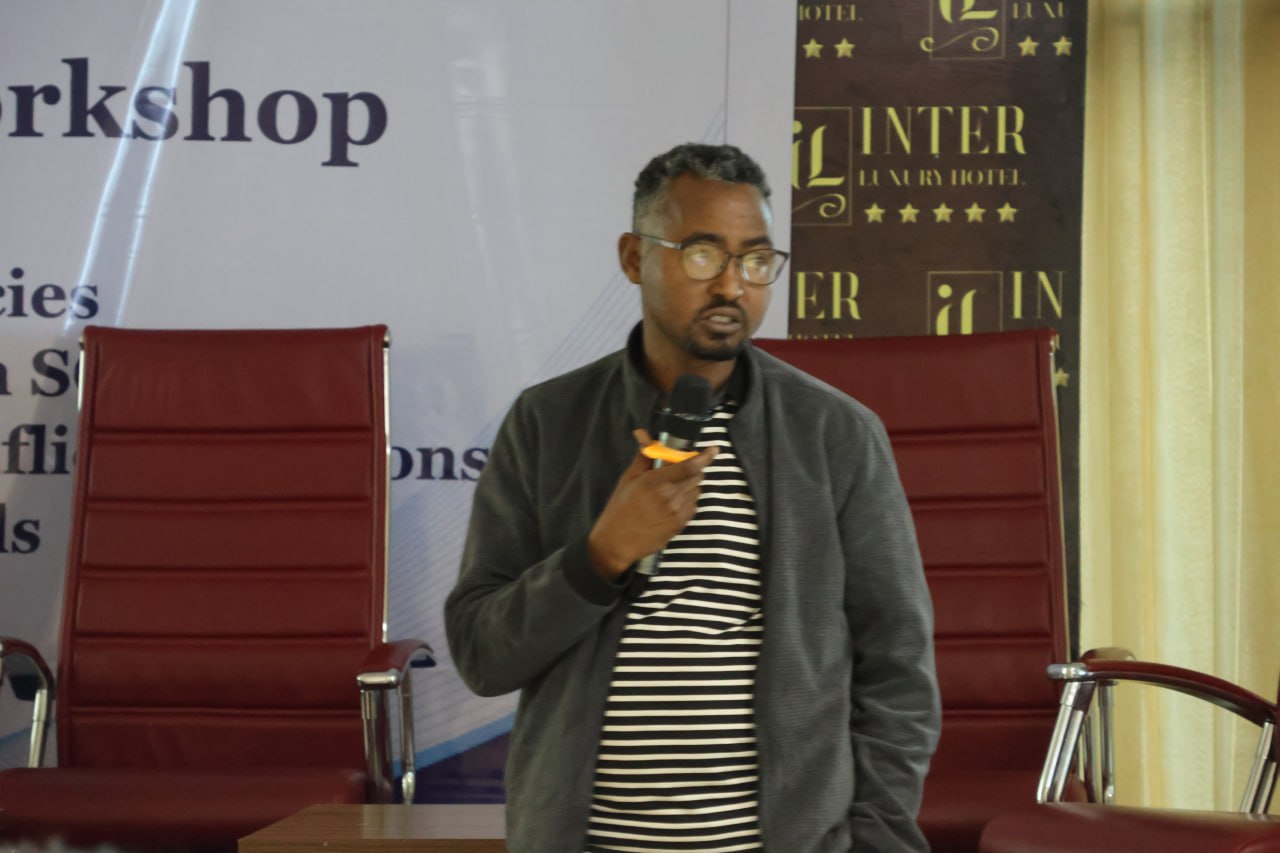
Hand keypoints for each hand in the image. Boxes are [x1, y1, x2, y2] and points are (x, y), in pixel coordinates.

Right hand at [586, 429, 717, 579]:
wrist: (618, 542)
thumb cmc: (620, 508)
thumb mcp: (629, 478)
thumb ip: (644, 456)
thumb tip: (645, 435)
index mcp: (657, 482)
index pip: (690, 466)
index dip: (705, 457)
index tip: (714, 450)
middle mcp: (671, 496)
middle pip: (697, 476)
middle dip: (692, 468)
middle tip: (678, 469)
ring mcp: (679, 512)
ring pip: (696, 490)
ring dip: (689, 484)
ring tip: (670, 488)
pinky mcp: (681, 524)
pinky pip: (693, 504)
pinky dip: (687, 499)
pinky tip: (670, 503)